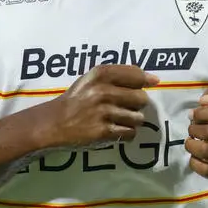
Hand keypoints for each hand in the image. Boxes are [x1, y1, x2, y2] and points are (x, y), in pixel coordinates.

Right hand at [38, 65, 158, 149]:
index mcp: (100, 74)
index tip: (152, 83)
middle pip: (140, 98)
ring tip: (118, 120)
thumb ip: (118, 76)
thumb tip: (153, 79)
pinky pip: (129, 133)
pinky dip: (126, 133)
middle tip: (124, 106)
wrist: (53, 123)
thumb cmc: (76, 99)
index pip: (135, 74)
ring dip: (131, 121)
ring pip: (138, 118)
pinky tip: (115, 130)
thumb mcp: (91, 79)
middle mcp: (102, 91)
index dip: (146, 80)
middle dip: (136, 104)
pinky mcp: (103, 131)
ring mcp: (103, 112)